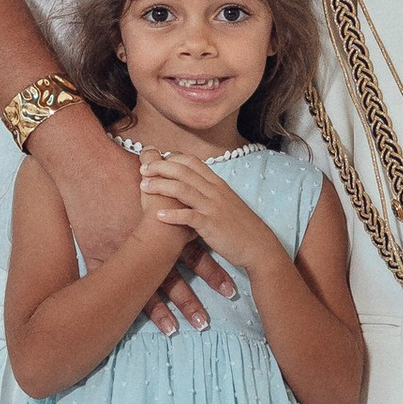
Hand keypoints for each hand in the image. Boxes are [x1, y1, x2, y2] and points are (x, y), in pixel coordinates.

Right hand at [39, 111, 218, 332]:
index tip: (229, 289)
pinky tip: (135, 320)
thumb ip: (168, 190)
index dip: (210, 272)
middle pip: (171, 276)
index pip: (191, 254)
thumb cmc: (118, 167)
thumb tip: (183, 194)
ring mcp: (120, 250)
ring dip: (162, 310)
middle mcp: (144, 241)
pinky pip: (112, 286)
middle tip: (206, 322)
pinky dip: (126, 305)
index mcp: (162, 224)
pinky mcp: (98, 253)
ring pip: (144, 287)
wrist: (85, 164)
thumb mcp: (150, 177)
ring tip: (179, 330)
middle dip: (190, 300)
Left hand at [137, 150, 273, 277]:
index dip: (172, 157)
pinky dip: (172, 214)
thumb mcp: (227, 202)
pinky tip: (157, 215)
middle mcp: (215, 191)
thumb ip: (211, 192)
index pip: (193, 161)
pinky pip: (188, 216)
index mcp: (218, 184)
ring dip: (160, 186)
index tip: (157, 159)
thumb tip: (193, 186)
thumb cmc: (240, 226)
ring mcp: (213, 207)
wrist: (258, 246)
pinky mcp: (210, 225)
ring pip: (182, 189)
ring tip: (144, 187)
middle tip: (143, 169)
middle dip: (160, 167)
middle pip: (183, 171)